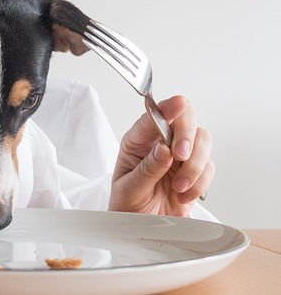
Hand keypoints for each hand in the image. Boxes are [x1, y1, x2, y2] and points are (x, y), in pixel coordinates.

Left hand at [108, 96, 214, 216]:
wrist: (139, 229)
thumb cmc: (127, 206)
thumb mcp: (129, 190)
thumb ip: (147, 169)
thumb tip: (164, 149)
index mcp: (137, 141)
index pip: (154, 115)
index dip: (168, 108)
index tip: (178, 106)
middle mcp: (160, 142)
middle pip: (185, 119)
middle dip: (187, 136)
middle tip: (181, 157)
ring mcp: (179, 156)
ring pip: (202, 141)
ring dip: (194, 165)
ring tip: (178, 188)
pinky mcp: (195, 171)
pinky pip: (209, 166)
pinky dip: (200, 182)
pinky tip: (183, 196)